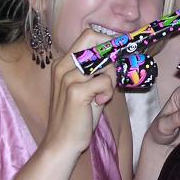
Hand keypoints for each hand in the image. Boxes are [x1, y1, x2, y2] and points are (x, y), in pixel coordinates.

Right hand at [41, 30, 117, 158]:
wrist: (62, 143)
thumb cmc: (77, 117)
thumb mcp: (85, 87)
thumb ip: (96, 70)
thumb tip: (116, 55)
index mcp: (63, 63)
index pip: (88, 35)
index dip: (107, 41)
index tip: (117, 55)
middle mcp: (62, 66)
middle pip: (95, 40)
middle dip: (111, 57)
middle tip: (109, 80)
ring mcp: (68, 77)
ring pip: (106, 65)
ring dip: (111, 81)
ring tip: (101, 97)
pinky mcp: (76, 91)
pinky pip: (106, 81)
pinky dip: (108, 93)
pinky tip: (99, 103)